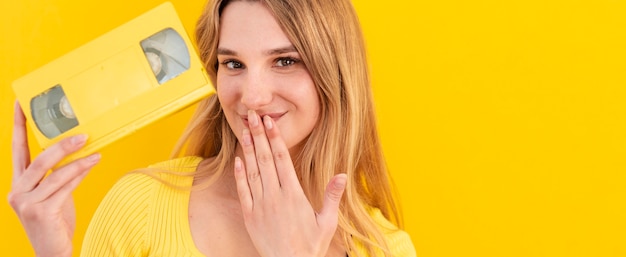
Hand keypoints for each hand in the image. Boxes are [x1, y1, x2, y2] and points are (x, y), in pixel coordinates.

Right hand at [8, 101, 99, 256]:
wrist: (52, 251)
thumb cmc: (55, 220)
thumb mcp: (53, 193)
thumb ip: (58, 174)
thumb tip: (79, 149)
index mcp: (18, 183)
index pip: (17, 149)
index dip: (19, 126)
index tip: (21, 104)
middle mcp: (17, 191)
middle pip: (38, 159)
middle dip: (60, 144)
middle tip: (82, 133)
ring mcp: (27, 203)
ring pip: (55, 173)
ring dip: (77, 159)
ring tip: (93, 146)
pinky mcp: (41, 212)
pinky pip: (65, 187)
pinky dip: (81, 173)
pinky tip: (93, 162)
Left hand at [234, 110, 346, 256]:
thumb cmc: (310, 246)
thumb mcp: (327, 222)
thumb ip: (332, 196)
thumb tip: (342, 175)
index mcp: (293, 194)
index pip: (283, 159)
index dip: (275, 138)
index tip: (270, 122)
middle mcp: (275, 196)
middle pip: (265, 159)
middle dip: (258, 135)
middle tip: (252, 115)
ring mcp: (260, 205)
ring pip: (252, 171)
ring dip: (248, 149)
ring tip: (244, 130)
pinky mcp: (250, 216)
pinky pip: (243, 191)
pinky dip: (239, 174)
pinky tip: (237, 159)